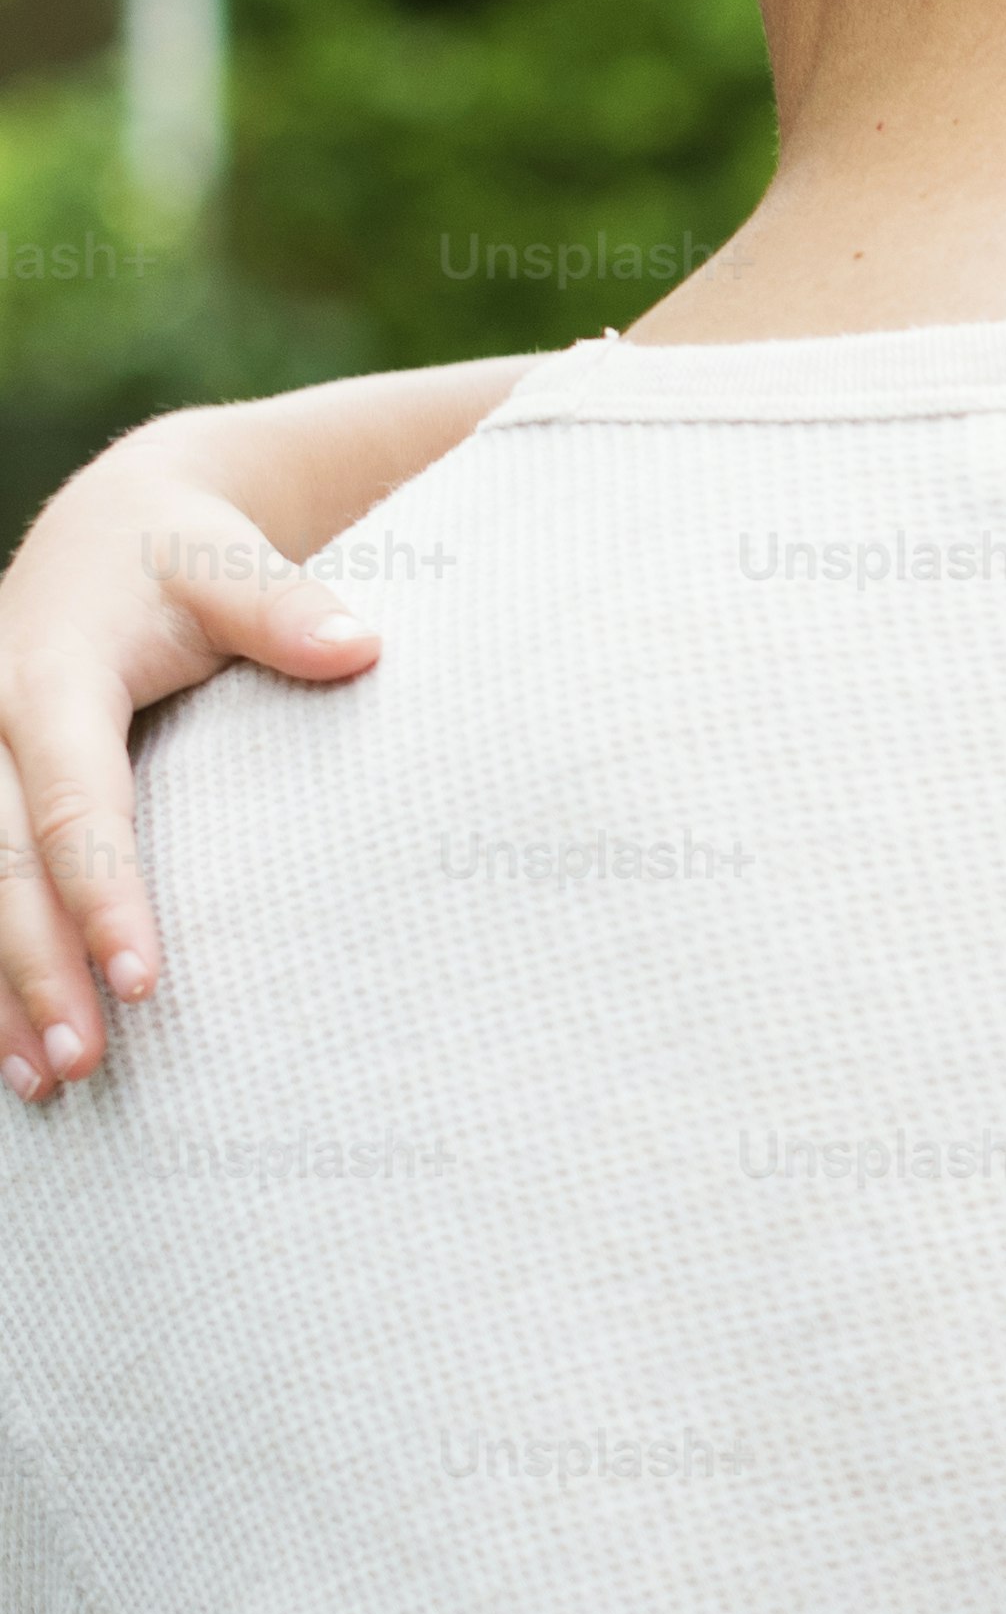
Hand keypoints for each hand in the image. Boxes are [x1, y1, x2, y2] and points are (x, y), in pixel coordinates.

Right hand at [0, 427, 383, 1091]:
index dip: (103, 893)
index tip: (143, 980)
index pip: (74, 803)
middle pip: (2, 867)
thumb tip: (362, 650)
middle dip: (37, 969)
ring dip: (1, 990)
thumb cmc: (185, 554)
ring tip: (48, 1083)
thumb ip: (284, 607)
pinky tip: (14, 1044)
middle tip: (85, 1063)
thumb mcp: (228, 561)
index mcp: (49, 679)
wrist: (109, 530)